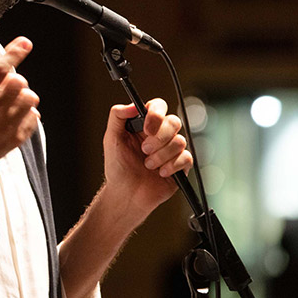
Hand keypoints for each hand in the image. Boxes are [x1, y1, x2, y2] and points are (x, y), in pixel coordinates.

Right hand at [0, 37, 40, 168]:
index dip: (14, 54)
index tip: (25, 42)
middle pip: (19, 83)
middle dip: (15, 78)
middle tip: (5, 84)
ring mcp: (5, 128)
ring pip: (30, 99)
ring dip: (23, 94)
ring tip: (11, 98)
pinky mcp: (14, 139)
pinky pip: (34, 118)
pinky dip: (28, 112)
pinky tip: (15, 112)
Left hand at [102, 99, 192, 216]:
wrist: (126, 193)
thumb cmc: (117, 166)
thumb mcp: (111, 138)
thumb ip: (117, 116)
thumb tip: (132, 104)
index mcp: (145, 124)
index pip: (158, 106)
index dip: (156, 114)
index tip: (146, 129)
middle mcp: (161, 134)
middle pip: (174, 121)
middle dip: (159, 138)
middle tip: (144, 150)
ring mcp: (172, 149)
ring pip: (180, 141)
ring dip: (161, 155)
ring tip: (148, 165)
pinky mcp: (180, 166)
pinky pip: (186, 158)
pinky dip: (171, 166)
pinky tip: (160, 173)